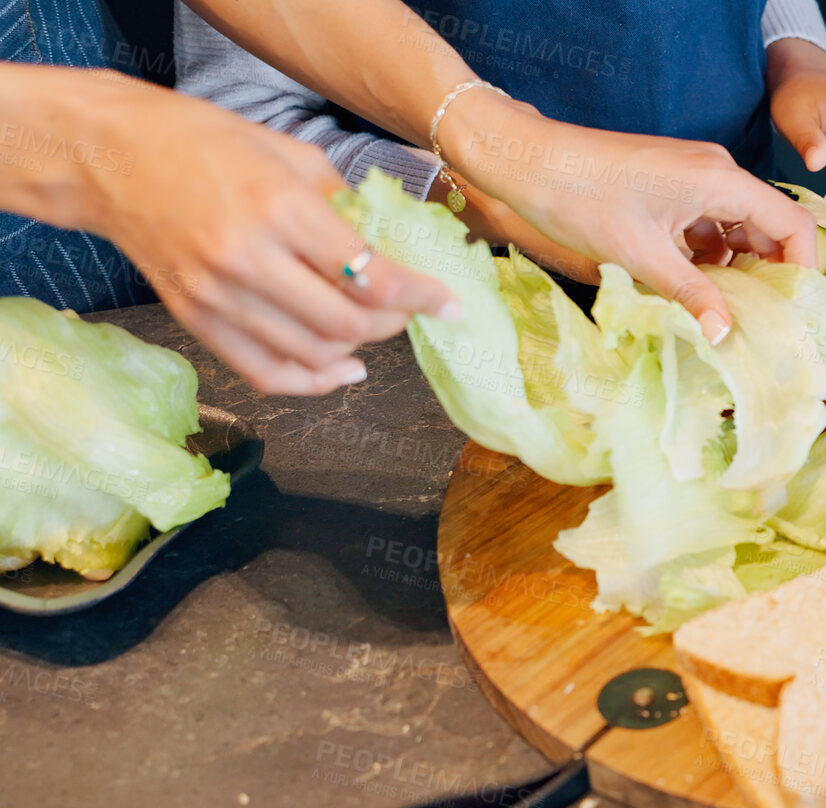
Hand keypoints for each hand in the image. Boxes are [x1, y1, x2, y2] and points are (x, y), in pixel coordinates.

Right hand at [54, 73, 455, 394]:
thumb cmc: (203, 143)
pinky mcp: (196, 319)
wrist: (110, 155)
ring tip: (372, 325)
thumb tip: (394, 246)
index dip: (423, 296)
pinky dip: (313, 380)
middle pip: (349, 324)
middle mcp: (248, 259)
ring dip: (358, 347)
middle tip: (409, 309)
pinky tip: (341, 368)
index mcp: (280, 209)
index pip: (373, 276)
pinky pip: (266, 373)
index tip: (449, 304)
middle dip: (395, 323)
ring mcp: (218, 296)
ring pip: (314, 353)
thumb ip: (345, 205)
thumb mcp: (289, 153)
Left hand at [441, 92, 816, 341]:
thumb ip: (691, 293)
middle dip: (768, 274)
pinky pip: (708, 225)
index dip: (803, 268)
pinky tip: (689, 288)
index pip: (793, 223)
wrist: (525, 158)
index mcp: (721, 180)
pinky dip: (706, 257)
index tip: (795, 310)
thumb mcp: (640, 255)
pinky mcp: (672, 185)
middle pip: (769, 227)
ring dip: (734, 269)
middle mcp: (717, 172)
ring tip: (720, 312)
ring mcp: (694, 177)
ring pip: (737, 230)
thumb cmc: (579, 197)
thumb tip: (726, 334)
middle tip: (760, 321)